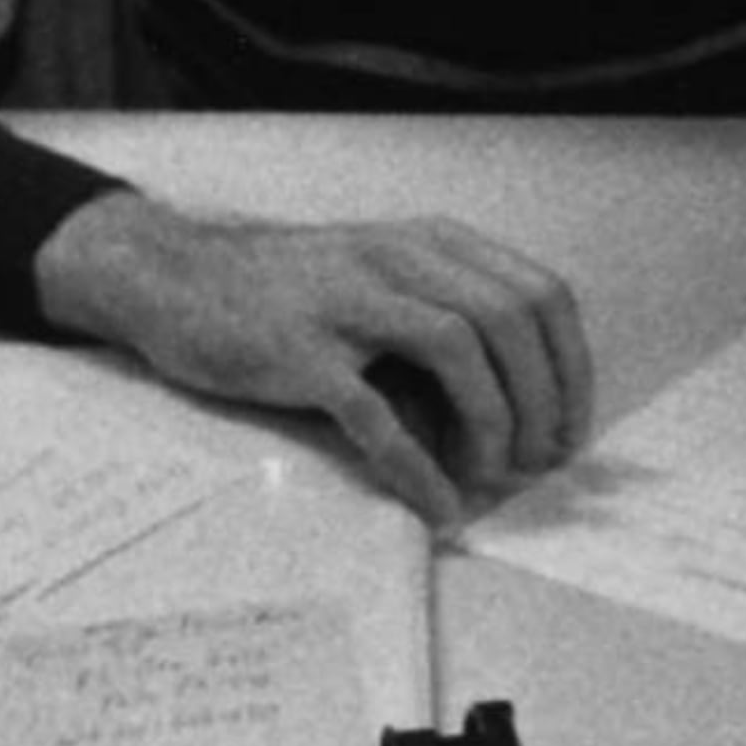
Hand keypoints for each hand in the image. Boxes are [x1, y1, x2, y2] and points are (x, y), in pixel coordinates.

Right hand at [35, 190, 592, 536]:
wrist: (174, 278)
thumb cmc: (286, 293)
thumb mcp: (377, 278)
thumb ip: (442, 319)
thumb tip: (516, 405)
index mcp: (428, 241)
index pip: (539, 294)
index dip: (571, 367)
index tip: (569, 427)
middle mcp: (397, 258)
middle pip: (511, 321)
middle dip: (543, 401)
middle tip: (540, 462)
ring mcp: (348, 302)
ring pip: (460, 352)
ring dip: (495, 426)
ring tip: (495, 477)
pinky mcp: (301, 353)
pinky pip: (379, 416)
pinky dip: (420, 468)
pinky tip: (437, 505)